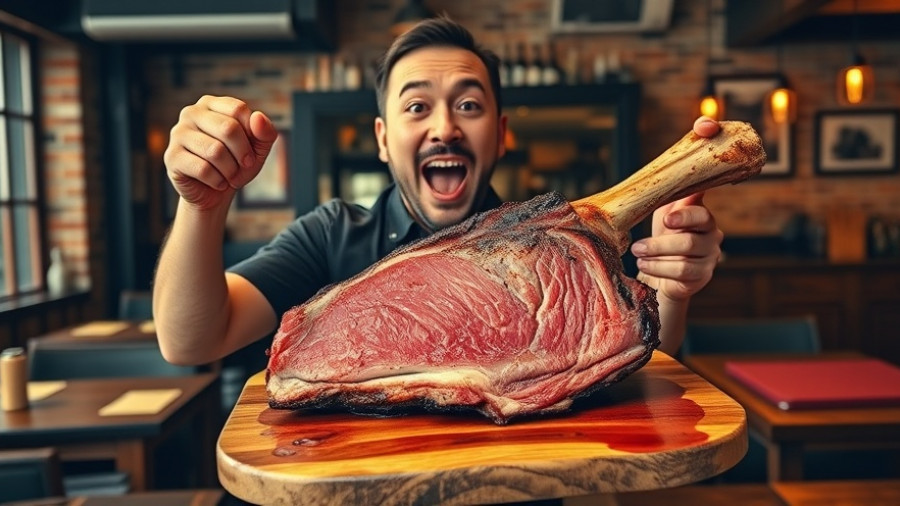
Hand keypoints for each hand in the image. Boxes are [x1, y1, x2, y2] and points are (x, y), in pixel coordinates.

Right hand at [163, 95, 277, 209]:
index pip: (238, 109)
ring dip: (231, 170)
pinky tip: (216, 182)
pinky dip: (218, 181)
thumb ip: (265, 132)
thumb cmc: (237, 164)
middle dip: (243, 154)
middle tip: (244, 166)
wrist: (214, 193)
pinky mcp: (171, 157)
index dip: (252, 133)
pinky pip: (203, 169)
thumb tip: (258, 116)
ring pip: (215, 151)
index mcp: (211, 104)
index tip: (252, 149)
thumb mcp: (258, 148)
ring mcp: (178, 133)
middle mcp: (191, 113)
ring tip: (229, 175)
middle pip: (228, 128)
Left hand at [631, 117, 723, 302]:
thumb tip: (670, 173)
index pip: (701, 215)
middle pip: (690, 241)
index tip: (666, 219)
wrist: (663, 271)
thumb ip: (670, 197)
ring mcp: (709, 259)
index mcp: (703, 219)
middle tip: (636, 246)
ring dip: (656, 257)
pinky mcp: (702, 277)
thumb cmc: (664, 237)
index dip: (685, 216)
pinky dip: (659, 269)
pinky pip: (681, 273)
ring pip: (684, 259)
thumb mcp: (664, 214)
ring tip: (637, 256)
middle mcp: (712, 238)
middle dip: (659, 244)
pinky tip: (644, 266)